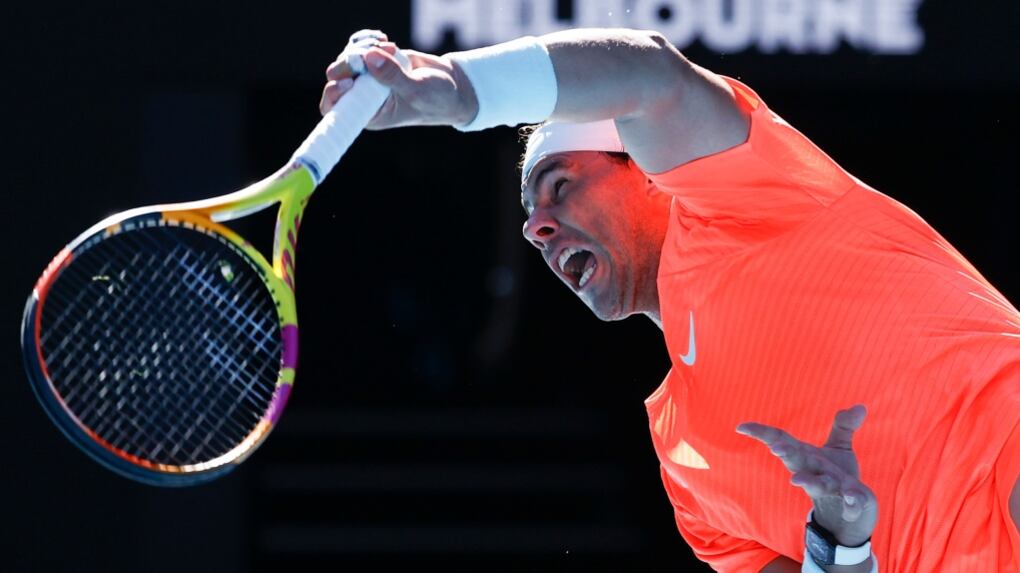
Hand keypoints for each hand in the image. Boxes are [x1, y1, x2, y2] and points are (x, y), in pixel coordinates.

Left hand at [319, 32, 477, 128]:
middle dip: (349, 62)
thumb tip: (368, 58)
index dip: (334, 94)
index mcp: (371, 114)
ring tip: (388, 47)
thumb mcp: (417, 90)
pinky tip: (384, 40)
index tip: (347, 81)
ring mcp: (369, 77)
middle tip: (368, 53)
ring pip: (349, 58)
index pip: (338, 108)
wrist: (452, 84)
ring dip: (363, 47)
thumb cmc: (436, 99)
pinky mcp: (376, 60)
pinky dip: (369, 39)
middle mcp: (365, 96)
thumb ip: (393, 77)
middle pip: (338, 77)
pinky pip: (360, 46)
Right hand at [737, 405, 877, 548]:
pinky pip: (851, 503)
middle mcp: (813, 471)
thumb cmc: (837, 476)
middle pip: (795, 460)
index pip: (781, 440)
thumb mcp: (838, 448)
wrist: (850, 515)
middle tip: (775, 447)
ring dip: (807, 481)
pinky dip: (851, 503)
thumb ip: (844, 426)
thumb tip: (860, 406)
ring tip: (795, 480)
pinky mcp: (851, 502)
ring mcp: (831, 487)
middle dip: (786, 453)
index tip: (740, 427)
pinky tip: (852, 499)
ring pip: (817, 484)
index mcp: (806, 456)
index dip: (761, 432)